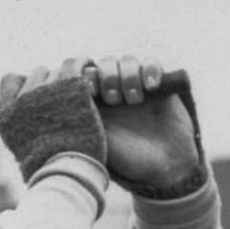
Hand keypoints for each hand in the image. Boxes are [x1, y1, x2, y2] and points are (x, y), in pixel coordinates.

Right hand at [0, 56, 106, 181]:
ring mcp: (47, 91)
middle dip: (52, 81)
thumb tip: (28, 119)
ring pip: (58, 70)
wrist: (66, 171)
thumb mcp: (26, 150)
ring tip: (82, 84)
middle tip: (67, 93)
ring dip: (69, 76)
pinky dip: (83, 64)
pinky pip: (76, 65)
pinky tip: (91, 71)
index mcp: (9, 114)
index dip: (25, 82)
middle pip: (38, 73)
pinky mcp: (70, 87)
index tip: (38, 91)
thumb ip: (24, 129)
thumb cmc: (50, 168)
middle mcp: (24, 99)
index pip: (11, 80)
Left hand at [88, 55, 202, 192]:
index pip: (82, 75)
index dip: (84, 76)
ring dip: (128, 75)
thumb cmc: (126, 160)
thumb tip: (64, 97)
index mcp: (93, 103)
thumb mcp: (97, 142)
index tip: (89, 92)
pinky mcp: (159, 84)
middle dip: (107, 77)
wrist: (164, 168)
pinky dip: (150, 70)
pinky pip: (152, 62)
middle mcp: (113, 91)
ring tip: (134, 99)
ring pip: (126, 60)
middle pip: (103, 64)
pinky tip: (151, 87)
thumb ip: (83, 118)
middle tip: (113, 100)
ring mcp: (136, 86)